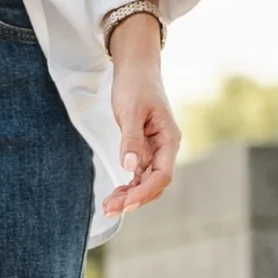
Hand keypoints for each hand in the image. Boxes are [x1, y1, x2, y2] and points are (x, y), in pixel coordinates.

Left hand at [101, 13, 178, 215]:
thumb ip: (130, 139)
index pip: (162, 175)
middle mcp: (165, 148)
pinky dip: (127, 185)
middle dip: (134, 199)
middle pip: (154, 183)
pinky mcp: (144, 148)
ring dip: (129, 195)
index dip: (144, 192)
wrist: (136, 68)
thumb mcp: (130, 111)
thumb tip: (130, 167)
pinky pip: (138, 173)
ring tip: (107, 206)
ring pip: (145, 181)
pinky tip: (113, 194)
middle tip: (109, 209)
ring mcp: (155, 150)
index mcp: (169, 139)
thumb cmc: (135, 85)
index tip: (125, 203)